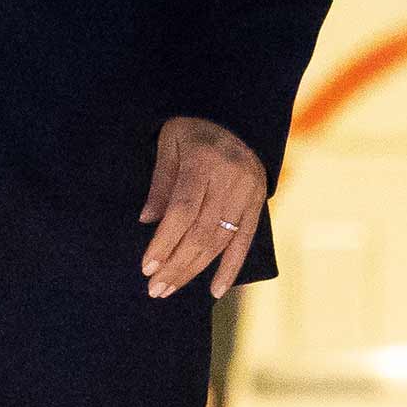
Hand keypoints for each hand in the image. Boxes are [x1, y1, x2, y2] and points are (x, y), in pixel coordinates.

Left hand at [139, 116, 266, 297]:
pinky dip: (231, 268)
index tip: (147, 267)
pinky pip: (245, 241)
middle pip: (201, 232)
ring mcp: (248, 193)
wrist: (239, 115)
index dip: (165, 241)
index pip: (183, 210)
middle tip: (154, 289)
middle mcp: (230, 180)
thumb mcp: (170, 142)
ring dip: (194, 270)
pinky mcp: (259, 203)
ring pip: (220, 241)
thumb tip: (148, 221)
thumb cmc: (194, 127)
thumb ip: (161, 181)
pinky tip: (216, 291)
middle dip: (176, 265)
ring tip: (170, 289)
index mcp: (204, 161)